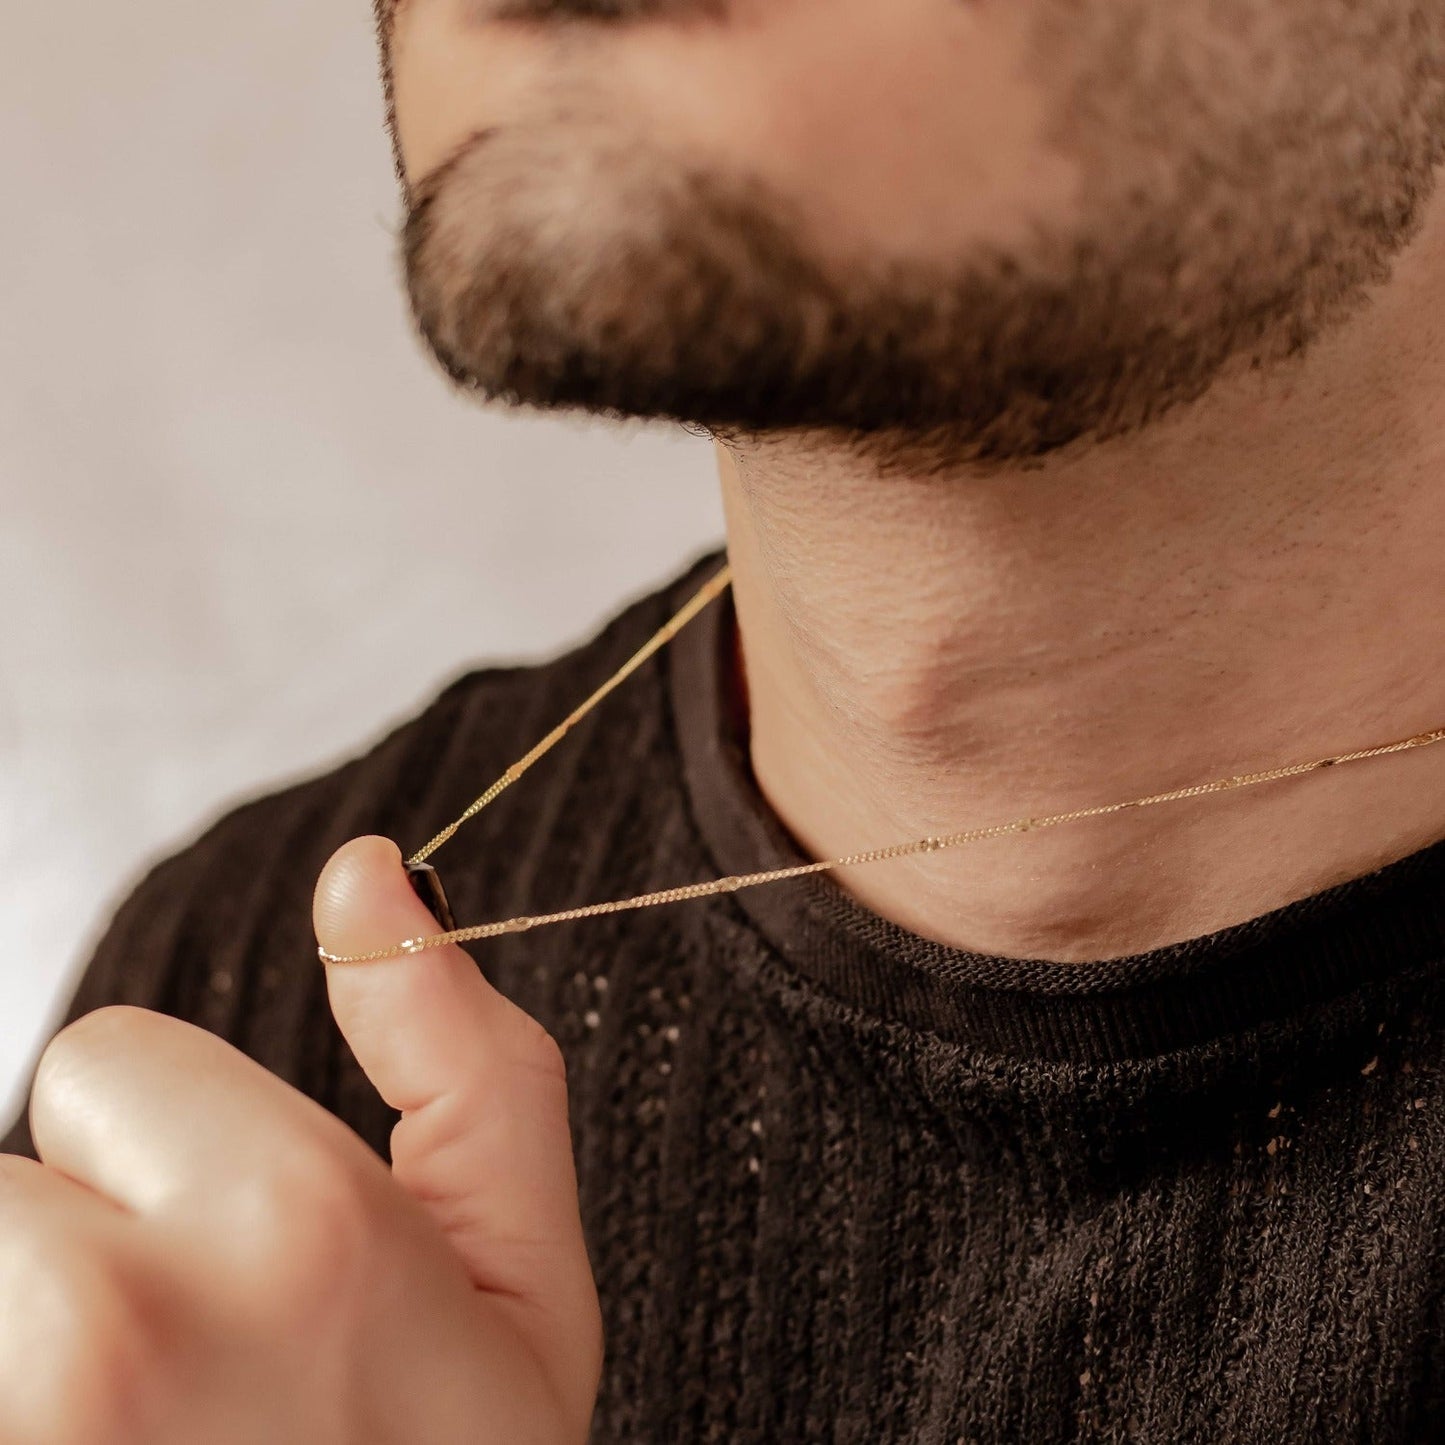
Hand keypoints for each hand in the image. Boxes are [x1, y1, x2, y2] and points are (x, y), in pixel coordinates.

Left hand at [0, 836, 602, 1443]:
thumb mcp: (521, 1279)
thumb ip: (463, 1054)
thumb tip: (369, 873)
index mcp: (290, 1227)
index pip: (102, 1059)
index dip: (180, 1165)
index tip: (243, 1278)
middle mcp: (110, 1332)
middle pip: (3, 1182)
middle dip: (77, 1255)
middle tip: (176, 1387)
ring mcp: (21, 1423)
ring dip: (30, 1336)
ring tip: (130, 1431)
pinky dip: (12, 1386)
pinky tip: (91, 1442)